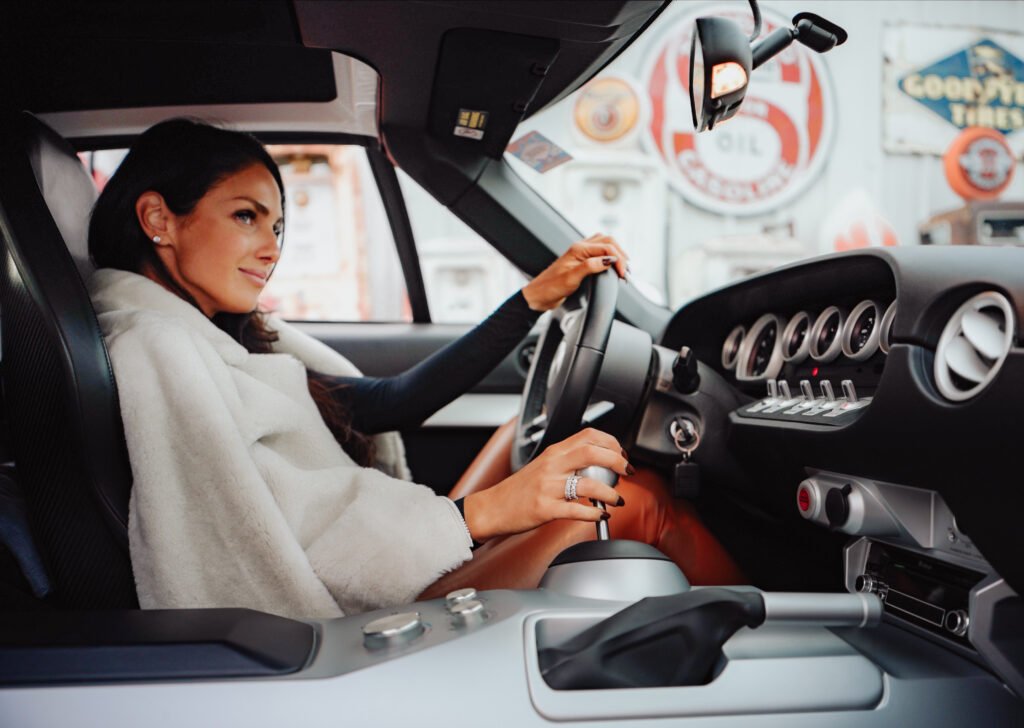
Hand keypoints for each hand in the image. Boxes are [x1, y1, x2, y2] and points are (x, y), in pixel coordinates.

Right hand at [462, 428, 633, 541]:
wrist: (492, 508)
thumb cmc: (519, 490)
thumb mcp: (543, 466)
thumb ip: (566, 461)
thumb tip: (597, 462)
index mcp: (553, 452)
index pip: (588, 435)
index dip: (611, 442)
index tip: (621, 454)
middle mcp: (552, 466)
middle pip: (592, 452)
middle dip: (617, 461)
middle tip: (628, 471)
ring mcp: (548, 487)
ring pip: (589, 483)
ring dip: (610, 493)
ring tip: (617, 500)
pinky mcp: (545, 509)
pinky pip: (577, 510)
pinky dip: (594, 514)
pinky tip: (600, 515)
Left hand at [521, 234, 629, 311]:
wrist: (539, 296)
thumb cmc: (551, 287)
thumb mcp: (571, 278)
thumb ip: (590, 267)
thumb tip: (608, 260)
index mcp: (578, 249)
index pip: (606, 247)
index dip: (619, 259)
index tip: (623, 274)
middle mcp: (580, 248)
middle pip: (608, 241)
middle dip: (621, 254)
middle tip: (626, 271)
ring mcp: (581, 253)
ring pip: (605, 244)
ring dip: (616, 252)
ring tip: (623, 267)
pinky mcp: (581, 261)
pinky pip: (599, 251)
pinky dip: (610, 255)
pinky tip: (612, 265)